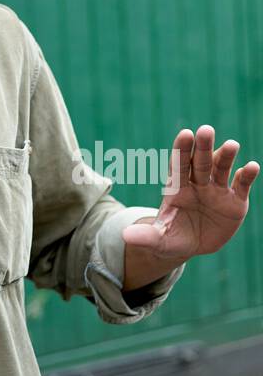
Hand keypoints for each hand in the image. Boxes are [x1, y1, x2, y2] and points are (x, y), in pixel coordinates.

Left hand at [122, 125, 257, 272]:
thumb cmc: (171, 237)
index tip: (185, 134)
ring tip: (231, 145)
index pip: (179, 165)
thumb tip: (126, 237)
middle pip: (201, 162)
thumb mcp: (158, 240)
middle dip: (203, 147)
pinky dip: (246, 176)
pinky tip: (251, 167)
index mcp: (177, 188)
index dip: (181, 150)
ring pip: (221, 169)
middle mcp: (198, 184)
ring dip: (226, 156)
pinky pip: (241, 186)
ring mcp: (217, 191)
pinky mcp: (235, 201)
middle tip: (206, 129)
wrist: (192, 245)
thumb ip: (146, 236)